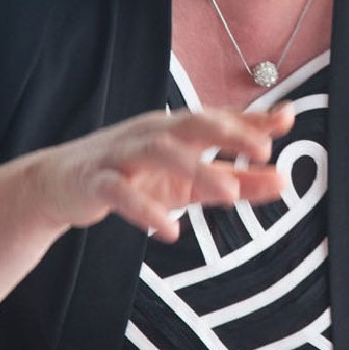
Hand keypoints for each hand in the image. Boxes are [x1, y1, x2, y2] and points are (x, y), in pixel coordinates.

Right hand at [31, 104, 291, 240]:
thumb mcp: (191, 181)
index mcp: (175, 128)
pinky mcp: (96, 181)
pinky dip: (144, 209)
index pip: (217, 119)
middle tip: (262, 149)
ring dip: (195, 169)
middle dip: (227, 132)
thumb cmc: (137, 176)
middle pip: (191, 123)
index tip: (287, 122)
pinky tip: (168, 230)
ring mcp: (121, 154)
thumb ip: (238, 179)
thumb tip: (286, 180)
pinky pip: (119, 191)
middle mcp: (151, 133)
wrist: (62, 185)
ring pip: (159, 152)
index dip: (250, 120)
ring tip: (228, 192)